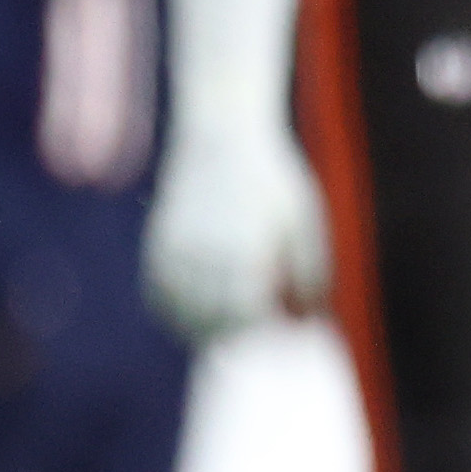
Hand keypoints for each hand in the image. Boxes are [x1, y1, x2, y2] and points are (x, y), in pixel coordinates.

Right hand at [142, 124, 326, 336]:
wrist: (221, 135)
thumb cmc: (272, 181)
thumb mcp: (304, 223)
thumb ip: (311, 274)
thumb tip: (310, 322)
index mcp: (243, 251)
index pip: (246, 317)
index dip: (264, 333)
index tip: (280, 332)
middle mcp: (204, 255)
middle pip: (213, 323)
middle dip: (237, 336)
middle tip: (257, 334)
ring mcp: (175, 250)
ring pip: (181, 315)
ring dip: (204, 330)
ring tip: (230, 328)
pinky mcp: (158, 245)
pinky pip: (158, 296)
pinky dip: (175, 314)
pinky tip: (196, 315)